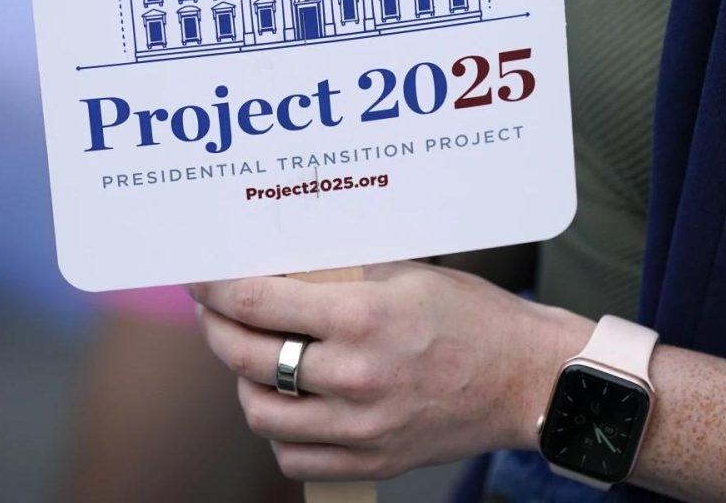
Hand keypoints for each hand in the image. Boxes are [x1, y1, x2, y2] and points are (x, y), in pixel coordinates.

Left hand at [188, 262, 592, 480]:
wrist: (527, 378)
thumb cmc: (473, 315)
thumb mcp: (406, 273)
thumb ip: (339, 274)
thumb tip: (278, 262)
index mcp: (363, 317)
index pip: (257, 302)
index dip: (214, 287)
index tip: (198, 276)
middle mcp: (355, 376)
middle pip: (248, 357)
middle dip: (217, 328)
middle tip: (214, 311)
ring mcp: (362, 427)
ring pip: (261, 412)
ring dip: (244, 381)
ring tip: (253, 357)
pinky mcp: (372, 462)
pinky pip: (294, 457)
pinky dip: (279, 430)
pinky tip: (288, 402)